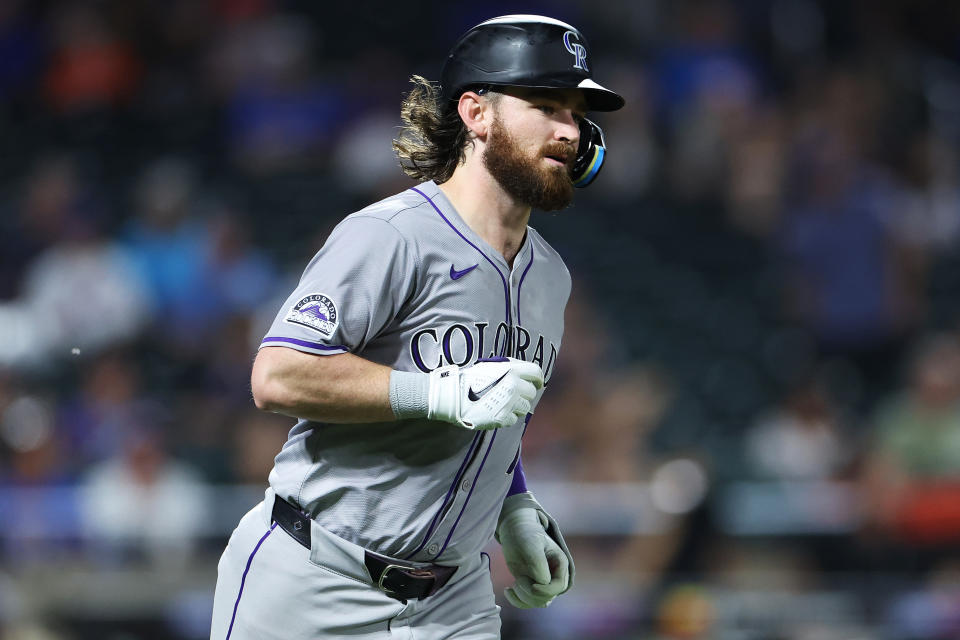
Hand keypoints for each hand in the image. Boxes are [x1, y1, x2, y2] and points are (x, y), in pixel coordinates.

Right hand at [427, 357, 542, 429]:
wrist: (453, 395)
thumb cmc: (470, 379)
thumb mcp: (491, 366)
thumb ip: (510, 368)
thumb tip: (523, 373)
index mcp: (512, 370)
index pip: (537, 373)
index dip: (538, 379)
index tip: (536, 383)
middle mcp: (514, 386)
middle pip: (531, 392)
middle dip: (524, 394)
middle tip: (512, 394)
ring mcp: (510, 403)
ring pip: (525, 408)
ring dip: (517, 406)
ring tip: (502, 403)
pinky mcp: (503, 418)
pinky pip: (513, 419)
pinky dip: (507, 416)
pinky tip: (496, 411)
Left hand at [497, 507, 568, 607]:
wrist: (515, 531)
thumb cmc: (525, 535)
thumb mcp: (531, 546)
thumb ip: (539, 565)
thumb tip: (542, 584)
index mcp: (560, 563)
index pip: (558, 586)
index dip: (546, 590)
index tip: (531, 586)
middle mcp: (554, 575)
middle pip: (547, 597)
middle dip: (530, 593)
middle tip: (517, 580)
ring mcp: (542, 582)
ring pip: (537, 602)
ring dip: (523, 598)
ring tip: (513, 585)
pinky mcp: (531, 586)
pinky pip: (528, 602)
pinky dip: (517, 600)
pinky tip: (508, 590)